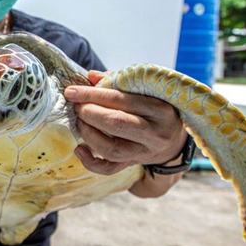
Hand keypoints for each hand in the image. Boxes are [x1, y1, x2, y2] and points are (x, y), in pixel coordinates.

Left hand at [64, 70, 185, 175]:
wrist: (173, 141)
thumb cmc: (155, 110)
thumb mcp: (146, 92)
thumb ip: (119, 81)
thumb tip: (90, 76)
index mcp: (159, 109)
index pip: (121, 99)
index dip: (93, 94)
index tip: (72, 91)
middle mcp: (154, 133)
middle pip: (116, 124)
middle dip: (89, 113)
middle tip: (76, 106)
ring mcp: (145, 153)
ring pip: (111, 149)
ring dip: (88, 134)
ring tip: (79, 121)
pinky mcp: (133, 165)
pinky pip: (109, 169)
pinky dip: (90, 162)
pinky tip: (79, 149)